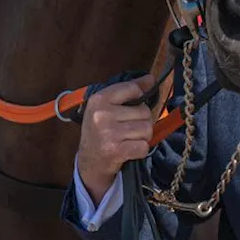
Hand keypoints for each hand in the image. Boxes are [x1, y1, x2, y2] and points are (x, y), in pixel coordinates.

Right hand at [76, 75, 155, 202]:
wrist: (89, 161)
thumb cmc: (100, 130)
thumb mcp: (107, 107)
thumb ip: (129, 90)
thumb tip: (151, 78)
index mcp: (99, 99)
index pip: (133, 88)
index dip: (140, 97)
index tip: (135, 105)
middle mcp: (102, 114)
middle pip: (144, 111)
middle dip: (142, 121)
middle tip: (129, 128)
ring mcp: (109, 133)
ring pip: (147, 129)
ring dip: (143, 136)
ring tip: (129, 138)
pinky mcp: (116, 150)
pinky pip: (144, 146)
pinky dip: (141, 149)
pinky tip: (130, 149)